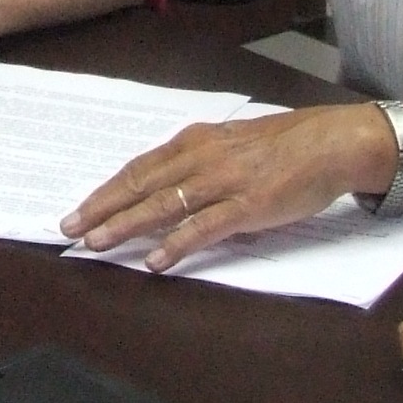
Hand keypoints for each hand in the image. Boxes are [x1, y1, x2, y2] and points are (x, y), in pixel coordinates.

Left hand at [63, 103, 394, 270]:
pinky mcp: (247, 206)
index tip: (81, 208)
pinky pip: (203, 228)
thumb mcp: (234, 144)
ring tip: (98, 244)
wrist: (332, 142)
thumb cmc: (287, 145)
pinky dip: (176, 245)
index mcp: (196, 141)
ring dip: (126, 226)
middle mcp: (202, 158)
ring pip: (162, 206)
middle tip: (70, 229)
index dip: (107, 190)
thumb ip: (202, 164)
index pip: (140, 168)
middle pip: (140, 185)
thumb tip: (174, 191)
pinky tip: (156, 261)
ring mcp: (223, 182)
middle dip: (102, 209)